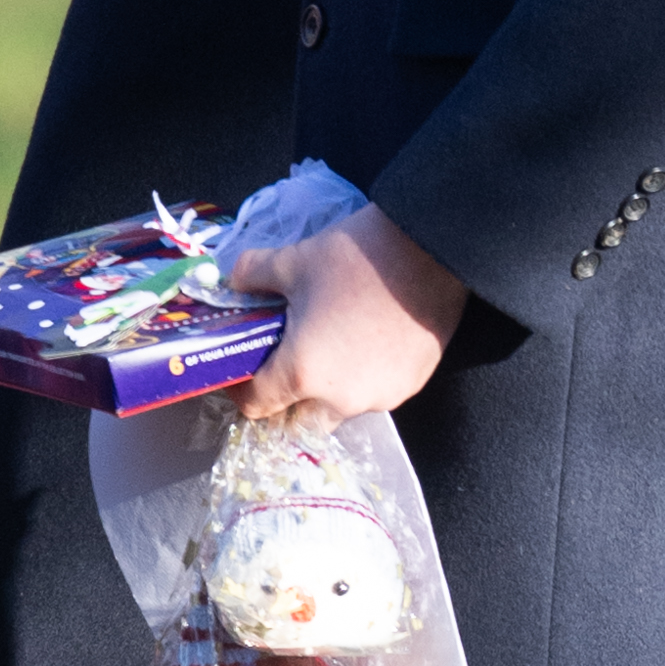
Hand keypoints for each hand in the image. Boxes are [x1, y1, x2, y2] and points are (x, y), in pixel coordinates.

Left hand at [231, 204, 466, 426]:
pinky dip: (361, 375)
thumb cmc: (357, 258)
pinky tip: (366, 339)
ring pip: (339, 407)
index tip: (243, 367)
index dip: (242, 388)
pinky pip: (374, 392)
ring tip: (331, 340)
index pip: (256, 405)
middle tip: (287, 354)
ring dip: (327, 387)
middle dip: (287, 395)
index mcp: (303, 374)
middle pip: (299, 417)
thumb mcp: (294, 260)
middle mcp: (340, 400)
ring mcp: (380, 397)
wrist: (432, 248)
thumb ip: (252, 275)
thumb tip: (233, 281)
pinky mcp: (411, 385)